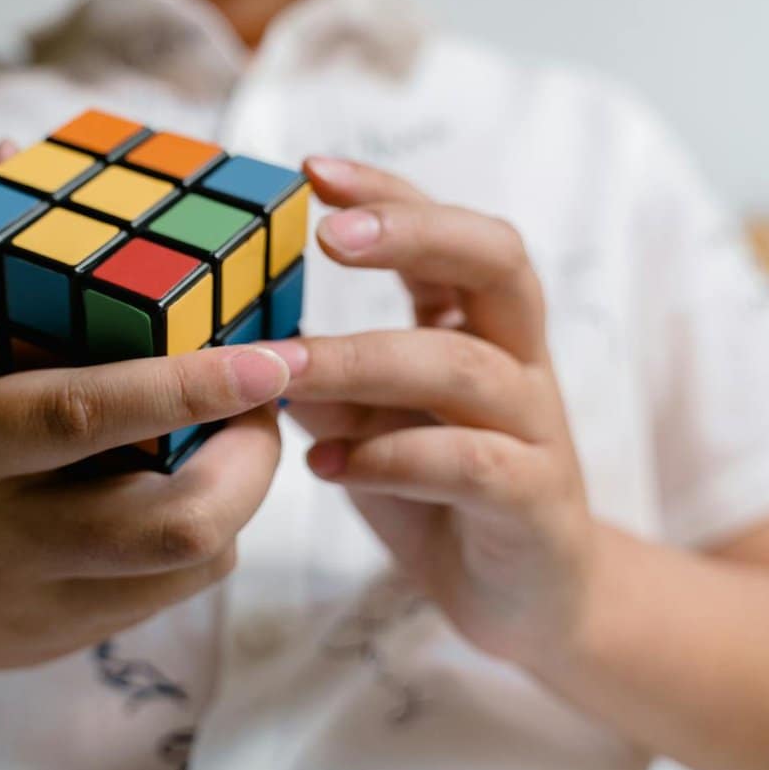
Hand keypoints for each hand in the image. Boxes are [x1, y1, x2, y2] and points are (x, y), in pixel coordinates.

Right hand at [0, 142, 291, 682]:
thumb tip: (16, 152)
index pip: (80, 416)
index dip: (185, 387)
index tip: (270, 354)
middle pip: (163, 524)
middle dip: (250, 461)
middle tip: (267, 397)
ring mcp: (31, 602)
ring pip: (182, 567)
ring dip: (239, 498)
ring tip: (237, 436)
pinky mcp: (58, 641)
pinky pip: (165, 596)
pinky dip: (203, 538)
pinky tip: (188, 488)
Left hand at [262, 156, 596, 664]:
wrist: (530, 598)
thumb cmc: (438, 494)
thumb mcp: (366, 425)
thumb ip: (321, 380)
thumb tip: (233, 338)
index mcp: (480, 325)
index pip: (448, 233)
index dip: (389, 195)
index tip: (311, 171)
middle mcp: (518, 360)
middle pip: (496, 261)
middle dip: (412, 235)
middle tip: (328, 234)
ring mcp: (535, 428)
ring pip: (465, 366)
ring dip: (364, 360)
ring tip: (282, 371)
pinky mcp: (535, 501)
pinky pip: (471, 464)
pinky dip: (392, 459)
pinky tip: (325, 465)